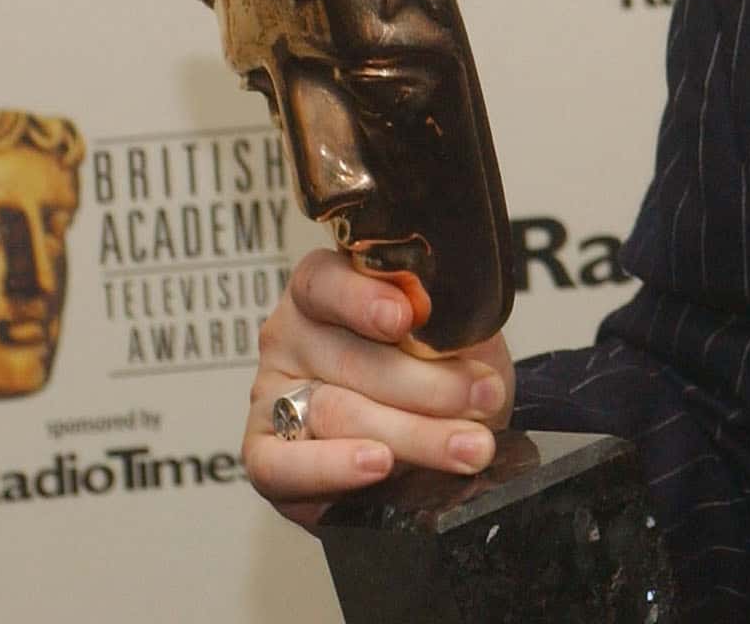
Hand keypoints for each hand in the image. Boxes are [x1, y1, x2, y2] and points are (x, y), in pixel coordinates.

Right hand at [244, 249, 515, 528]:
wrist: (441, 440)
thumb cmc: (447, 372)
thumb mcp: (460, 336)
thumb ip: (451, 323)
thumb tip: (456, 328)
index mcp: (329, 288)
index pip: (326, 282)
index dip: (362, 298)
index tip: (405, 317)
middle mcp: (292, 336)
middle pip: (351, 359)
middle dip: (429, 385)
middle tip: (484, 398)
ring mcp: (273, 396)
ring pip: (336, 412)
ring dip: (414, 433)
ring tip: (468, 447)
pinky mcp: (265, 457)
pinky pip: (282, 466)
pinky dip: (332, 467)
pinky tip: (378, 464)